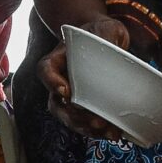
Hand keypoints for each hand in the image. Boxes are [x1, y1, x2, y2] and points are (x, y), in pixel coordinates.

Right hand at [38, 19, 129, 141]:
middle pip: (56, 104)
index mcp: (58, 59)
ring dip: (86, 129)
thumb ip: (107, 34)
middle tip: (96, 122)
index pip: (46, 70)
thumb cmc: (101, 34)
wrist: (105, 43)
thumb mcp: (105, 28)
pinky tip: (113, 134)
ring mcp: (70, 96)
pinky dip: (97, 132)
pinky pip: (84, 123)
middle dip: (75, 117)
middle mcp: (59, 80)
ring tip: (108, 132)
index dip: (52, 83)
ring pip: (69, 118)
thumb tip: (115, 47)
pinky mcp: (83, 106)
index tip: (67, 93)